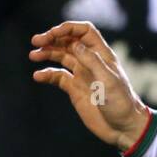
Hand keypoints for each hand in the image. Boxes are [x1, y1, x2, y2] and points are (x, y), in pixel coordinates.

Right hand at [29, 21, 149, 150]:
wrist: (123, 128)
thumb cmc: (121, 103)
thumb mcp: (108, 80)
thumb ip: (91, 61)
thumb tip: (75, 43)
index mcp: (102, 55)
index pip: (84, 31)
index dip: (68, 28)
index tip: (52, 33)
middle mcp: (91, 62)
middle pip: (69, 41)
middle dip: (53, 38)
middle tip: (36, 41)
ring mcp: (82, 75)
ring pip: (61, 56)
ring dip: (47, 53)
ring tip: (33, 55)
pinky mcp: (75, 89)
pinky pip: (58, 77)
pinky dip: (47, 74)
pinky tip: (38, 76)